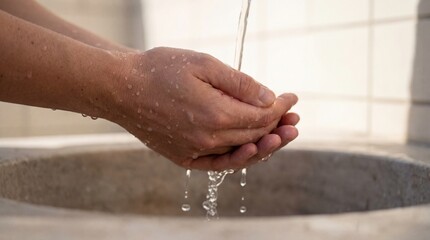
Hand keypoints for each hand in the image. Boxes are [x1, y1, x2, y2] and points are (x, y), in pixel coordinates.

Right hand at [107, 47, 297, 169]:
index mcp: (216, 114)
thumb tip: (270, 99)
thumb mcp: (203, 65)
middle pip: (255, 135)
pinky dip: (238, 158)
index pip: (261, 116)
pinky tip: (251, 151)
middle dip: (278, 124)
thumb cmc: (159, 70)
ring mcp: (195, 151)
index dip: (280, 106)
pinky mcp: (183, 157)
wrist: (121, 88)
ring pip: (241, 152)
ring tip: (284, 136)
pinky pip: (219, 163)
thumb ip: (240, 84)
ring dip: (265, 144)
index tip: (292, 97)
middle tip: (295, 117)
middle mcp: (208, 139)